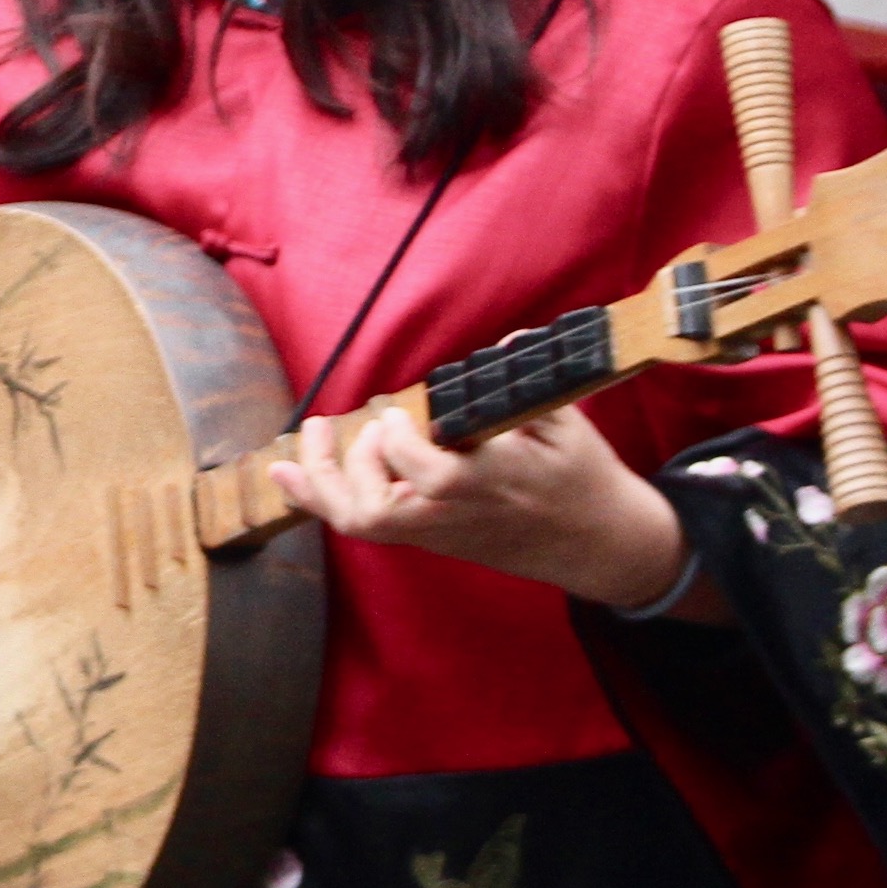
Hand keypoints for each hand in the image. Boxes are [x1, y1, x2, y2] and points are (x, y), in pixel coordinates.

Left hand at [272, 401, 697, 612]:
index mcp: (495, 481)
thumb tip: (506, 342)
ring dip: (324, 479)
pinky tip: (286, 472)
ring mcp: (440, 530)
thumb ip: (524, 385)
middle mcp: (457, 513)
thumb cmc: (582, 477)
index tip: (395, 414)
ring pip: (363, 522)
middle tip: (368, 423)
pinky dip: (318, 498)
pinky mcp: (429, 537)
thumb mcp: (566, 425)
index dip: (401, 444)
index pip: (434, 475)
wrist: (600, 545)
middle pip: (380, 509)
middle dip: (359, 461)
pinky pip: (364, 525)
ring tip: (310, 434)